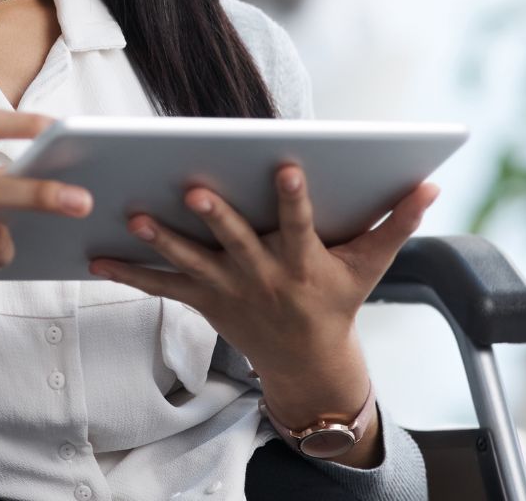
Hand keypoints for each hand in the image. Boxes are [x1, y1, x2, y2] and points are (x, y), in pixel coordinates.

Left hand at [87, 165, 438, 451]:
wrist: (307, 361)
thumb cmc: (338, 300)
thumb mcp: (371, 266)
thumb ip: (398, 222)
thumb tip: (430, 184)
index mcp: (304, 262)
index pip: (301, 224)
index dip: (294, 197)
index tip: (285, 165)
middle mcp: (262, 275)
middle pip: (236, 242)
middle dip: (215, 217)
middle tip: (192, 189)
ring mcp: (228, 289)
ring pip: (190, 262)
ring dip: (160, 240)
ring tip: (133, 216)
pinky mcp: (202, 298)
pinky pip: (160, 285)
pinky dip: (128, 272)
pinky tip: (95, 255)